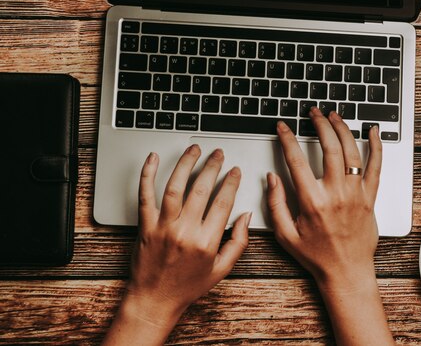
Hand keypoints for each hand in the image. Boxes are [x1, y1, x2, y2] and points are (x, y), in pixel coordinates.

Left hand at [103, 145, 250, 345]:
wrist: (154, 300)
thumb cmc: (187, 287)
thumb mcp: (222, 269)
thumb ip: (239, 242)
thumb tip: (246, 216)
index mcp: (206, 242)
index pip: (223, 202)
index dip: (231, 183)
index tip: (235, 171)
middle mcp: (185, 231)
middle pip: (202, 189)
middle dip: (213, 166)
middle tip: (218, 154)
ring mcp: (163, 227)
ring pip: (175, 186)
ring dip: (186, 163)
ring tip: (195, 149)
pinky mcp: (145, 226)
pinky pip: (145, 195)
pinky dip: (148, 174)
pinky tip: (153, 158)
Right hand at [267, 108, 380, 284]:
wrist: (346, 271)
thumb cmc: (316, 255)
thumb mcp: (285, 235)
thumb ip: (275, 204)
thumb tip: (271, 178)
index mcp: (313, 202)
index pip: (297, 160)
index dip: (287, 139)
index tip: (283, 127)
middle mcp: (336, 194)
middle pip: (329, 147)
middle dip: (319, 124)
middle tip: (313, 113)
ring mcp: (355, 194)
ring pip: (352, 152)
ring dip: (343, 129)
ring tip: (334, 115)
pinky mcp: (370, 197)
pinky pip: (377, 167)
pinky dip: (377, 146)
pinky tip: (373, 131)